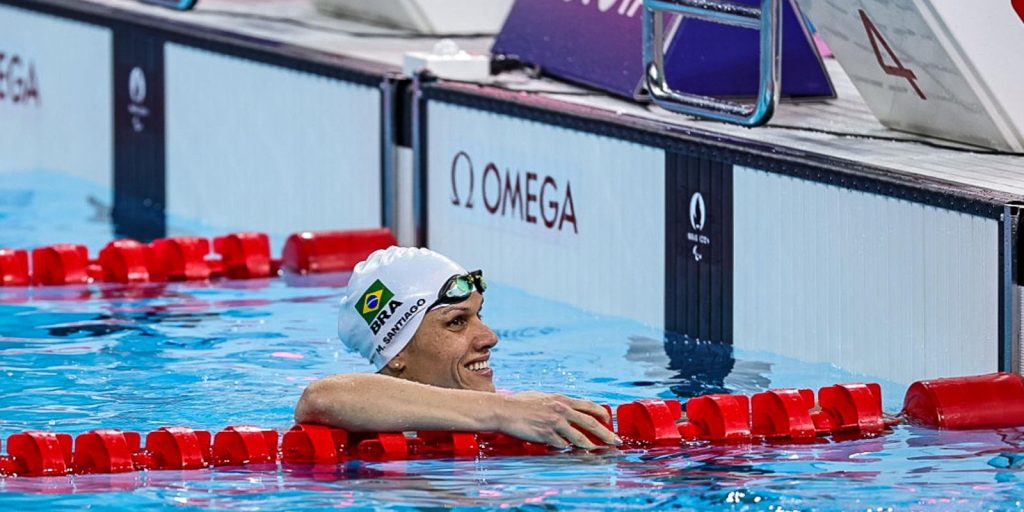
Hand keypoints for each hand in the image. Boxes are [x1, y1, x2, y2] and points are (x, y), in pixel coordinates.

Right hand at [497, 391, 619, 449]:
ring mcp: (554, 423)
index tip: (609, 421)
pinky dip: (567, 448)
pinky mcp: (546, 435)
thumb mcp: (542, 397)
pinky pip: (562, 445)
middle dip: (605, 433)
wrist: (503, 410)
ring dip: (590, 445)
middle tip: (615, 441)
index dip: (601, 414)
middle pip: (590, 423)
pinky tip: (569, 451)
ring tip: (598, 451)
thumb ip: (556, 403)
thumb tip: (567, 408)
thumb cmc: (520, 403)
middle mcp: (561, 410)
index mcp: (561, 399)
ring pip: (579, 437)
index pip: (588, 406)